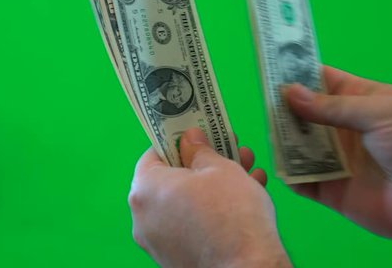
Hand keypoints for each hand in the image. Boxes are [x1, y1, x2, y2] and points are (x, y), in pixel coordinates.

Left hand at [128, 128, 290, 266]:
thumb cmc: (231, 216)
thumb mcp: (219, 168)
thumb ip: (200, 150)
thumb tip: (189, 139)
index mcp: (145, 189)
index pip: (154, 154)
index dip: (178, 141)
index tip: (199, 135)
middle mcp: (143, 218)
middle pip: (172, 179)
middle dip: (204, 163)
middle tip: (229, 151)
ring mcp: (158, 242)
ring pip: (186, 203)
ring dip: (214, 185)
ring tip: (248, 172)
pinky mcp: (175, 259)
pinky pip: (191, 226)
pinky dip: (212, 212)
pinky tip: (245, 199)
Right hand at [285, 66, 391, 253]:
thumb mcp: (378, 111)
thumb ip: (331, 107)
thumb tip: (289, 92)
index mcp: (357, 101)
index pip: (320, 82)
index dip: (296, 73)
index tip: (269, 67)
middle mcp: (342, 129)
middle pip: (303, 115)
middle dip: (283, 109)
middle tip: (263, 106)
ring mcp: (336, 160)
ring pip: (297, 147)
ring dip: (282, 141)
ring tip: (269, 136)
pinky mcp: (331, 190)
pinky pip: (302, 180)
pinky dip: (289, 175)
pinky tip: (281, 168)